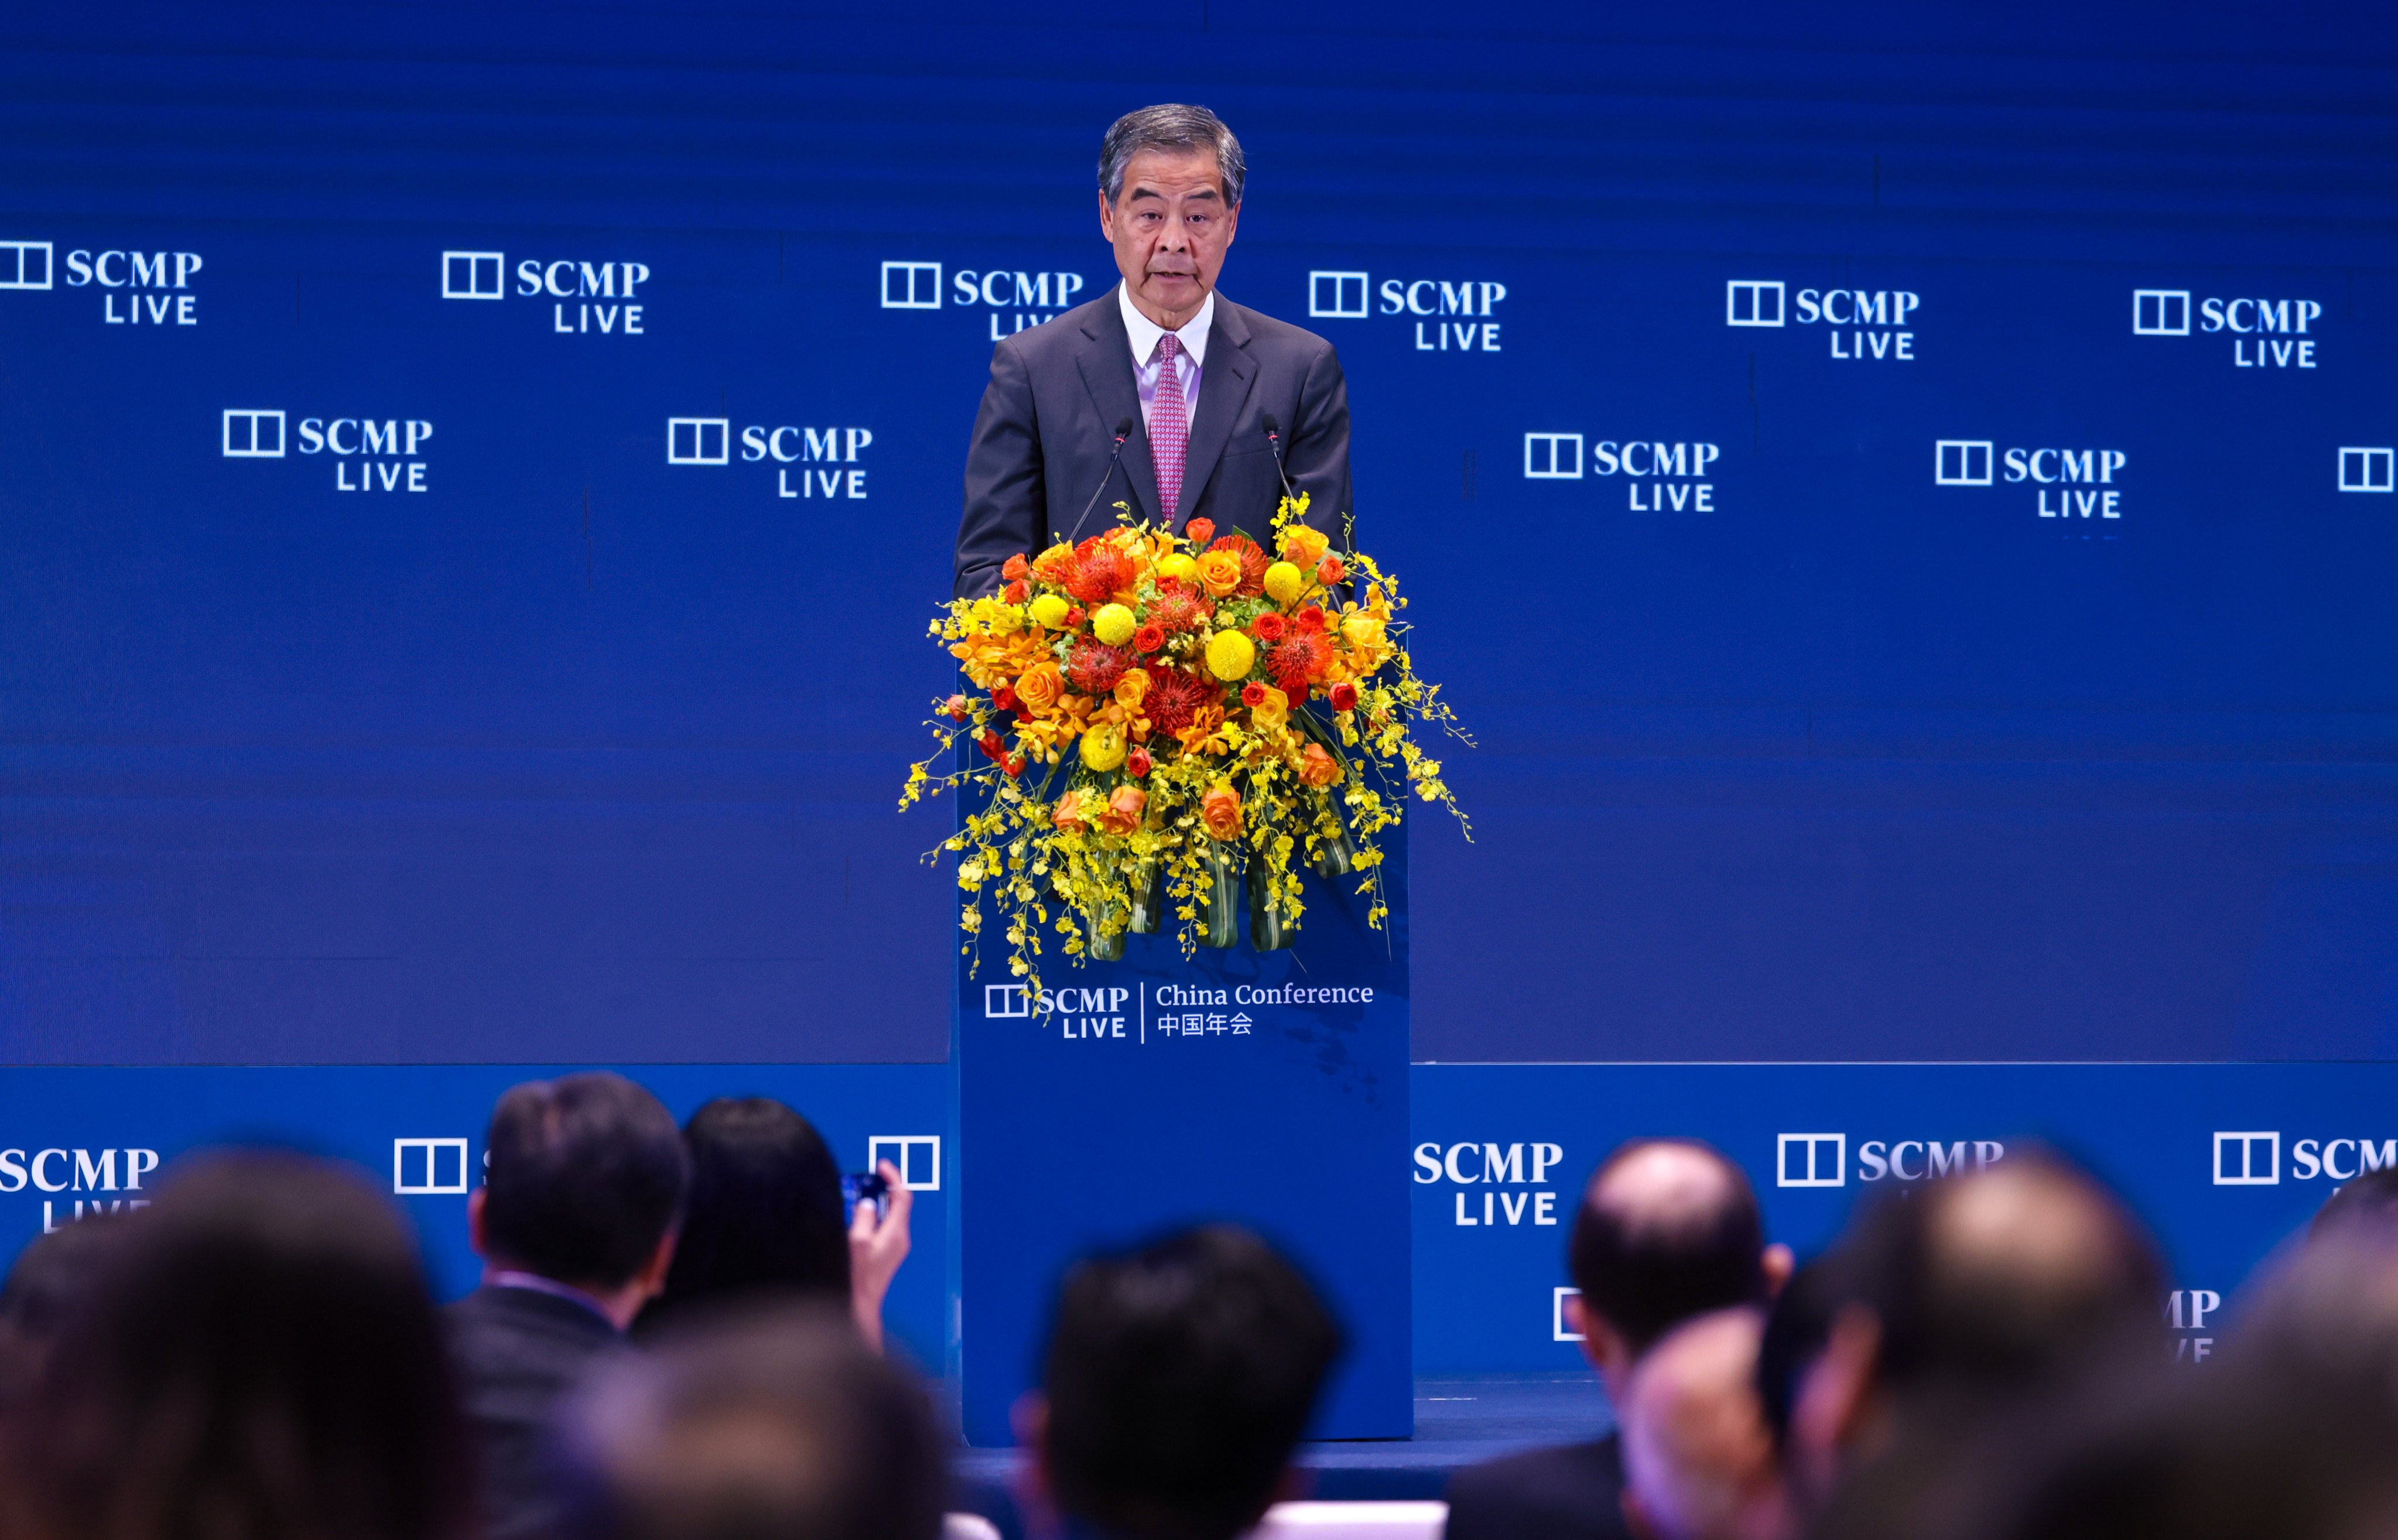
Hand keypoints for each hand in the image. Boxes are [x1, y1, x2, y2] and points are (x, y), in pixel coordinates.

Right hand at [848, 1159, 912, 1350]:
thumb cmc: (857, 1279)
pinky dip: (872, 1217)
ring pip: (888, 1215)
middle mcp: (900, 1240)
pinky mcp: (886, 1255)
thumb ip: (864, 1217)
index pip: (902, 1196)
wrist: (859, 1308)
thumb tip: (868, 1203)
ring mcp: (894, 1248)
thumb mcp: (856, 1241)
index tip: (881, 1165)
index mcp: (896, 1233)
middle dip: (881, 1189)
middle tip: (864, 1180)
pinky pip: (882, 1227)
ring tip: (855, 1196)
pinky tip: (855, 1218)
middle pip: (896, 1204)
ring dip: (874, 1203)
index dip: (893, 1177)